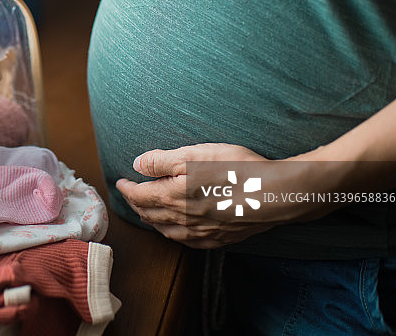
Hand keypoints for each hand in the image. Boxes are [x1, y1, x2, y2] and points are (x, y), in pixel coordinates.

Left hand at [116, 143, 320, 248]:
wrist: (275, 194)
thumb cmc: (236, 168)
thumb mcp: (196, 154)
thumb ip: (162, 160)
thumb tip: (137, 164)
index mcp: (173, 196)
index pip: (139, 195)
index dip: (127, 188)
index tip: (120, 181)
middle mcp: (183, 218)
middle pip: (149, 214)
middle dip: (135, 204)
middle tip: (130, 194)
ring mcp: (200, 232)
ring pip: (165, 230)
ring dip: (151, 220)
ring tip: (146, 211)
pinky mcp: (218, 239)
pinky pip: (186, 241)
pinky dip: (173, 234)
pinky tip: (175, 229)